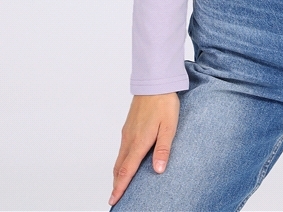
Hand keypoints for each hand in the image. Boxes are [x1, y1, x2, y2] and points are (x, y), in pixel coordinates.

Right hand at [109, 92, 179, 206]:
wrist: (154, 82)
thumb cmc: (164, 104)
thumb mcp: (169, 127)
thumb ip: (163, 150)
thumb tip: (157, 171)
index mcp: (139, 142)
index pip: (127, 170)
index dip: (120, 188)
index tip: (113, 200)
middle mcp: (130, 138)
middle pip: (119, 167)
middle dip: (116, 184)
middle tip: (114, 198)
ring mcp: (127, 131)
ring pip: (119, 157)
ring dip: (118, 173)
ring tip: (119, 184)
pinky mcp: (129, 125)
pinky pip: (122, 148)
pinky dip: (121, 160)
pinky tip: (126, 162)